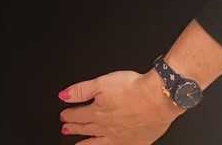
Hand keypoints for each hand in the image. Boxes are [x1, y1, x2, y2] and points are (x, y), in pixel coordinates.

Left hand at [58, 69, 180, 143]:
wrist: (158, 99)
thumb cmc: (133, 89)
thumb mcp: (101, 83)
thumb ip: (81, 90)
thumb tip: (64, 95)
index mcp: (97, 111)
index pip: (78, 115)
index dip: (68, 115)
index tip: (63, 116)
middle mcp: (107, 127)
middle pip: (86, 129)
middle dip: (74, 129)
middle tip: (66, 129)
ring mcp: (120, 137)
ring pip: (98, 142)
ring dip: (86, 142)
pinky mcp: (134, 142)